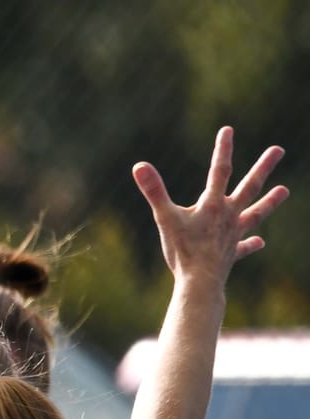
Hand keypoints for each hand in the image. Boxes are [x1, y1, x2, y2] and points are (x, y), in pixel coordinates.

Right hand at [133, 128, 287, 286]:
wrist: (199, 282)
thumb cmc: (182, 250)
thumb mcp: (164, 218)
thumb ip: (154, 191)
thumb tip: (139, 166)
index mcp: (213, 205)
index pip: (219, 171)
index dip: (222, 150)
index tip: (227, 130)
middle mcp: (229, 216)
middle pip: (250, 186)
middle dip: (263, 167)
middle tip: (278, 150)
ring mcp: (233, 234)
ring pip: (255, 214)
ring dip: (269, 202)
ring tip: (285, 191)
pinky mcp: (231, 253)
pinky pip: (243, 247)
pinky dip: (251, 244)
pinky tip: (259, 242)